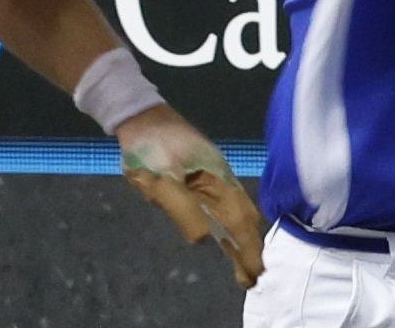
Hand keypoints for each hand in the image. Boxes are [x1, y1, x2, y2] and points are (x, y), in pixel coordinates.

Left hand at [114, 105, 265, 288]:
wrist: (138, 115)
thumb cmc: (150, 146)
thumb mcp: (162, 179)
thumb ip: (184, 210)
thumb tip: (206, 240)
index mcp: (217, 179)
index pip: (240, 221)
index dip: (249, 248)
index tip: (256, 274)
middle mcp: (221, 180)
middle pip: (243, 219)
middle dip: (249, 249)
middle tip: (250, 279)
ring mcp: (212, 177)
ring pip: (235, 213)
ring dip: (240, 240)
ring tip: (242, 268)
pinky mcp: (199, 177)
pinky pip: (223, 206)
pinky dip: (229, 227)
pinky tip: (225, 238)